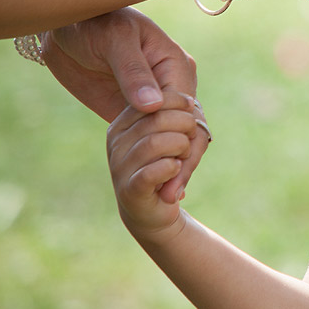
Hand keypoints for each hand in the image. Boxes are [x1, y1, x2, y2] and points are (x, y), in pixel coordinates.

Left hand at [42, 7, 205, 202]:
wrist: (67, 25)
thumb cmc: (94, 21)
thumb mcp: (114, 40)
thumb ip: (132, 72)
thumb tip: (152, 105)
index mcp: (175, 65)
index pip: (186, 108)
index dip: (182, 140)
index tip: (174, 169)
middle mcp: (172, 84)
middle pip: (189, 128)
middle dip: (184, 160)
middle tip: (172, 192)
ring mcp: (155, 100)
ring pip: (175, 138)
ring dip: (174, 167)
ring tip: (168, 197)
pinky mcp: (136, 112)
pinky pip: (152, 139)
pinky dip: (158, 163)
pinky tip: (158, 188)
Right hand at [107, 97, 200, 240]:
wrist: (155, 209)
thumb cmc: (169, 166)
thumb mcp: (179, 136)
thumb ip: (182, 116)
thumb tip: (191, 104)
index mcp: (122, 124)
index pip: (150, 99)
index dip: (178, 101)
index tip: (193, 110)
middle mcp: (116, 142)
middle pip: (156, 119)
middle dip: (185, 126)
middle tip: (189, 140)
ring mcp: (119, 166)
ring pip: (154, 143)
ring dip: (180, 147)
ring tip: (183, 157)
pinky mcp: (129, 190)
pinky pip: (152, 172)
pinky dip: (172, 168)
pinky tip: (175, 169)